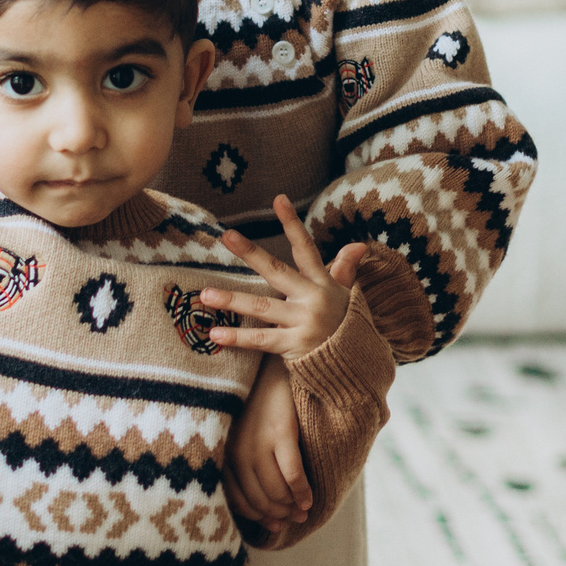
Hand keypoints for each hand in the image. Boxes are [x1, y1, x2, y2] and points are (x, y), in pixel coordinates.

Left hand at [200, 196, 369, 362]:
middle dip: (250, 252)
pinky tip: (215, 335)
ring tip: (205, 295)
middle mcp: (312, 299)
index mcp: (322, 282)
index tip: (279, 199)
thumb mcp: (347, 295)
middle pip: (276, 271)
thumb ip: (345, 270)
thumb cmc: (345, 325)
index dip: (292, 223)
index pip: (306, 247)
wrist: (355, 366)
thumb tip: (359, 245)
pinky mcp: (294, 346)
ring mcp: (303, 322)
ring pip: (262, 307)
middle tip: (226, 236)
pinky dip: (238, 338)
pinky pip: (261, 340)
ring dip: (232, 300)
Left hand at [222, 356, 310, 530]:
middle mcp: (238, 451)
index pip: (238, 499)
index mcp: (226, 453)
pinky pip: (293, 474)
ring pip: (276, 491)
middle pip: (259, 499)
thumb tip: (261, 506)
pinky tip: (310, 499)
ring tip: (304, 511)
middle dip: (278, 515)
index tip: (274, 524)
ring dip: (292, 507)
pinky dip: (302, 491)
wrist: (272, 366)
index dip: (258, 517)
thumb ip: (245, 464)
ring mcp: (259, 442)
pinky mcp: (281, 433)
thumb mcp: (242, 434)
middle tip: (294, 520)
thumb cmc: (258, 405)